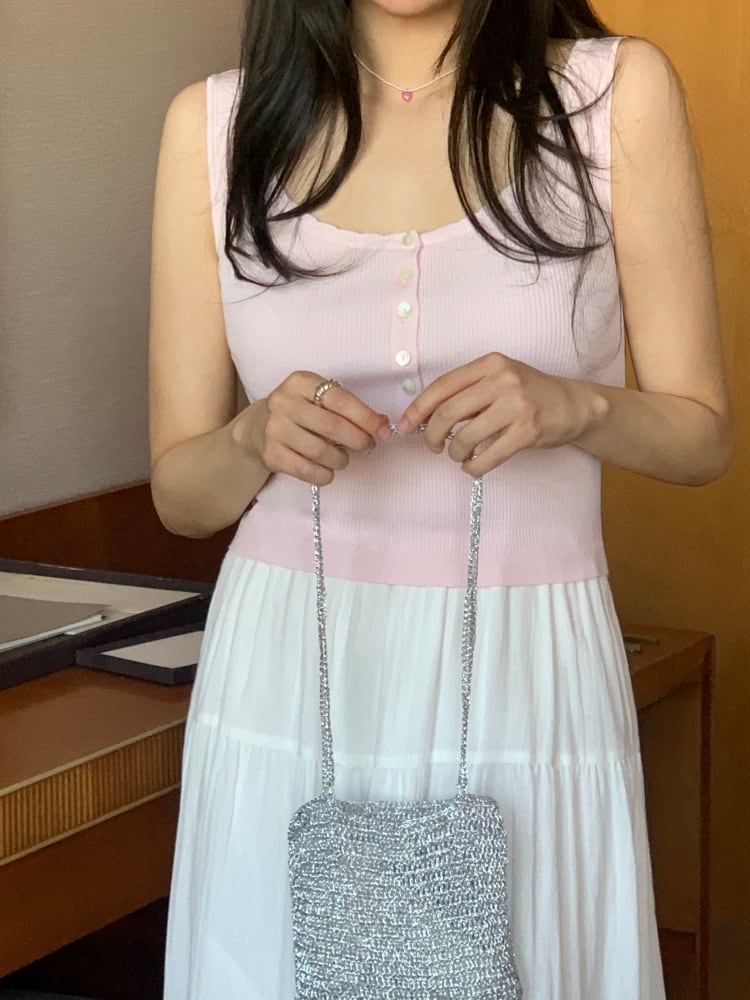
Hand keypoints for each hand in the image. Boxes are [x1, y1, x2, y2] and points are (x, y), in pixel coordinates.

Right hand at [234, 372, 391, 486]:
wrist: (258, 428)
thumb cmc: (299, 412)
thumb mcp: (319, 400)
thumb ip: (349, 409)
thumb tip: (382, 425)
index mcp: (300, 382)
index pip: (340, 400)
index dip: (365, 417)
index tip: (383, 431)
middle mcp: (284, 402)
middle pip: (332, 427)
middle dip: (358, 440)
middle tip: (367, 445)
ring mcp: (275, 429)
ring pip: (321, 451)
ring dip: (341, 460)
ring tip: (343, 459)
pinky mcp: (271, 454)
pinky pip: (307, 470)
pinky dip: (325, 474)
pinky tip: (328, 470)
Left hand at [397, 353, 608, 475]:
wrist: (573, 405)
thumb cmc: (529, 394)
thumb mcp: (499, 379)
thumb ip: (468, 391)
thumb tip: (425, 416)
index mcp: (490, 364)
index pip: (442, 386)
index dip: (418, 409)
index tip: (404, 426)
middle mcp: (502, 380)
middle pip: (448, 413)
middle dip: (432, 435)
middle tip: (433, 446)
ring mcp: (517, 406)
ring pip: (465, 437)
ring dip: (455, 453)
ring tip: (459, 455)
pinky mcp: (527, 431)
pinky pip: (487, 456)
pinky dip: (473, 467)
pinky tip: (472, 466)